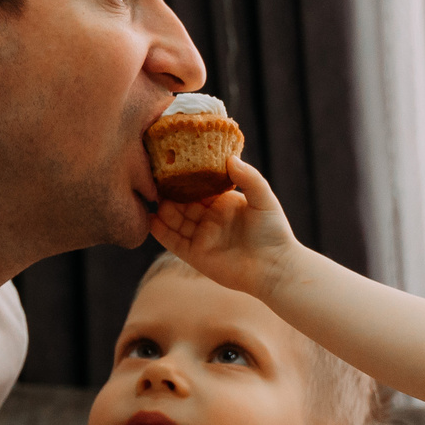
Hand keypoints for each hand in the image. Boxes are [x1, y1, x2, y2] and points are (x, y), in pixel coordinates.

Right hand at [149, 157, 301, 301]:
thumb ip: (249, 177)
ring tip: (151, 196)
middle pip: (183, 202)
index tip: (172, 164)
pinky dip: (160, 231)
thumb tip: (229, 157)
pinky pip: (172, 241)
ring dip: (162, 209)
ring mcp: (201, 237)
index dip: (186, 177)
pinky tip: (149, 219)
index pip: (199, 186)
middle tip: (155, 179)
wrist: (274, 267)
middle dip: (170, 192)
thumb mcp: (263, 198)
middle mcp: (210, 218)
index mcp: (223, 202)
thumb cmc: (273, 231)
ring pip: (175, 220)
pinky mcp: (195, 255)